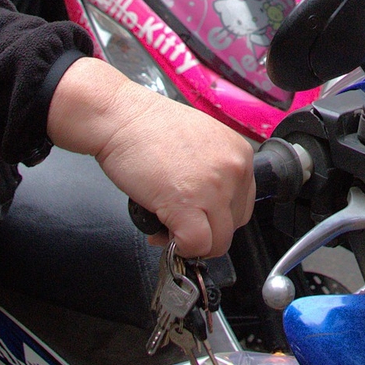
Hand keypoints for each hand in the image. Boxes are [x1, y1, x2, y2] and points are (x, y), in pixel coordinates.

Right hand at [48, 58, 254, 257]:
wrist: (120, 116)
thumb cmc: (149, 127)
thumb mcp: (201, 142)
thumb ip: (214, 172)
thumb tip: (211, 206)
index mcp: (239, 153)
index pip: (243, 204)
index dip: (217, 216)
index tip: (198, 215)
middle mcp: (234, 169)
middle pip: (233, 225)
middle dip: (205, 230)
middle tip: (179, 222)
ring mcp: (213, 187)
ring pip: (218, 242)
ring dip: (192, 243)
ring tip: (167, 226)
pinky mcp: (186, 203)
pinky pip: (195, 245)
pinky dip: (179, 247)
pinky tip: (162, 232)